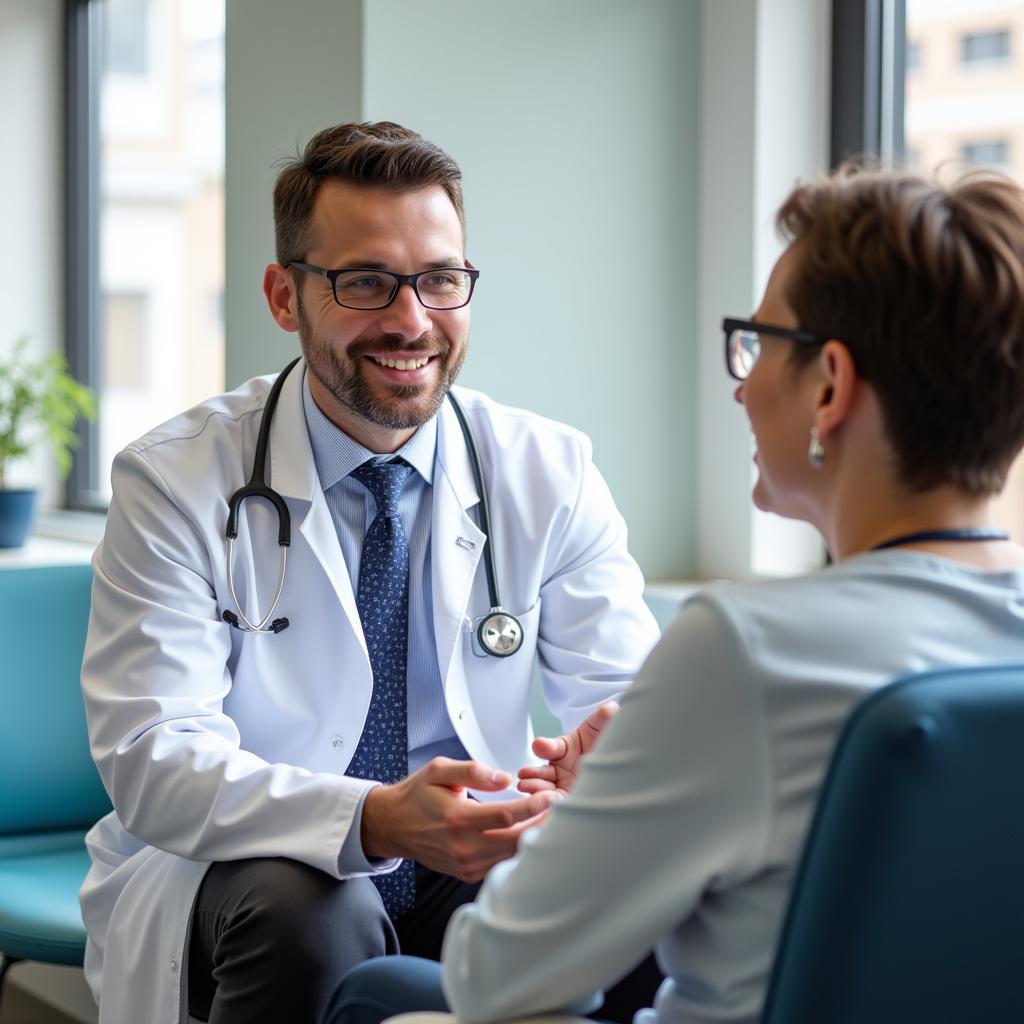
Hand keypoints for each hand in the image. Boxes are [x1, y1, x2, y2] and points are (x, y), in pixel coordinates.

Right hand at [361, 757, 560, 882]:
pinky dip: (519, 854)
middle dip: (543, 825)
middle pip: (515, 840)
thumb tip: (503, 778)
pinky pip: (501, 866)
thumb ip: (472, 770)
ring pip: (511, 857)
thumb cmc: (417, 795)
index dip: (533, 806)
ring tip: (556, 823)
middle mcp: (462, 847)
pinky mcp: (467, 874)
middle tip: (565, 809)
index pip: (506, 816)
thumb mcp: (439, 771)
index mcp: (457, 819)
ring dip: (535, 840)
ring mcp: (466, 865)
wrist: (393, 826)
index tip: (552, 796)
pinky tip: (533, 838)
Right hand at [516, 700, 619, 796]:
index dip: (545, 746)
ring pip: (544, 790)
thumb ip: (604, 719)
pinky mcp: (566, 804)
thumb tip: (610, 709)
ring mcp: (562, 787)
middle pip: (542, 772)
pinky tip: (548, 805)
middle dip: (533, 773)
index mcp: (564, 749)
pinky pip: (554, 806)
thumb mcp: (602, 731)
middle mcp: (560, 769)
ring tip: (527, 788)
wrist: (617, 771)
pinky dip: (547, 805)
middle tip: (525, 774)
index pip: (551, 747)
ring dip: (535, 789)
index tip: (539, 745)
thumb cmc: (603, 746)